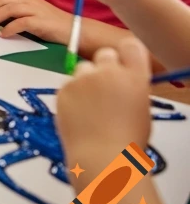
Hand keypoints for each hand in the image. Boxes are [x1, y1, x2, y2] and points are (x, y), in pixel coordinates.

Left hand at [0, 0, 71, 41]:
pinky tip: (4, 34)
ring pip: (10, 9)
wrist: (75, 31)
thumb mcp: (33, 15)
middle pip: (4, 1)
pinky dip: (9, 29)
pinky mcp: (40, 22)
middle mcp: (30, 1)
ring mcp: (36, 10)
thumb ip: (18, 15)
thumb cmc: (52, 25)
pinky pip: (20, 23)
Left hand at [57, 37, 152, 170]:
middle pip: (105, 53)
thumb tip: (123, 79)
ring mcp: (83, 79)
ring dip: (87, 80)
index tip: (124, 64)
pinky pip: (68, 83)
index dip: (127, 55)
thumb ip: (132, 86)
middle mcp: (108, 72)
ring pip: (83, 68)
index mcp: (135, 77)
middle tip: (107, 87)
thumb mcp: (141, 108)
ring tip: (92, 106)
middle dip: (106, 66)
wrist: (102, 157)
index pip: (131, 46)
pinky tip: (80, 113)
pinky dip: (73, 93)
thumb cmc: (127, 140)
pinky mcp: (64, 89)